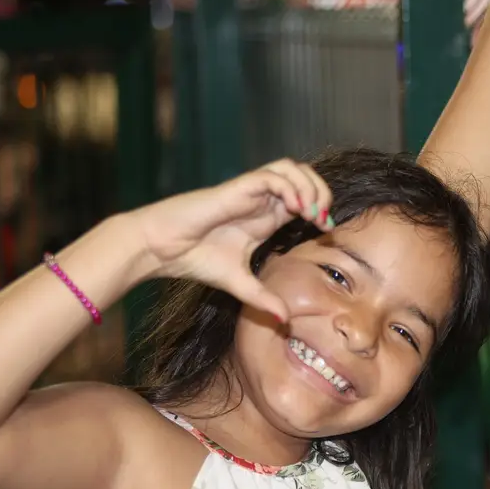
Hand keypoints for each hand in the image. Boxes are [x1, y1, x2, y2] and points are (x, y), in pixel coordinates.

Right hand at [129, 159, 331, 319]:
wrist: (163, 249)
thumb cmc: (195, 259)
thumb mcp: (239, 283)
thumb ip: (263, 297)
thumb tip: (284, 319)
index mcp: (266, 216)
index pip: (305, 198)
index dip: (321, 208)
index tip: (326, 230)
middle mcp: (262, 200)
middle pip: (303, 175)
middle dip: (321, 191)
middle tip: (321, 218)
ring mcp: (251, 191)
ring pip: (290, 168)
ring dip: (307, 185)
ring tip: (310, 211)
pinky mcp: (238, 187)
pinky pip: (271, 176)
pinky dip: (289, 187)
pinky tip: (294, 208)